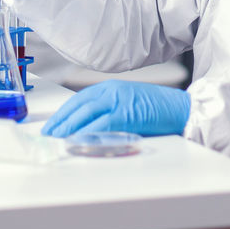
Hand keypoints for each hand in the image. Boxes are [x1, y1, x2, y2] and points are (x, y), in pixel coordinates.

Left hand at [43, 80, 190, 137]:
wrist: (182, 108)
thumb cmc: (159, 109)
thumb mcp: (129, 104)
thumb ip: (109, 112)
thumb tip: (87, 129)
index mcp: (111, 87)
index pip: (79, 100)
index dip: (64, 113)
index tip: (52, 125)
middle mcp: (112, 90)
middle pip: (78, 106)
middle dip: (60, 122)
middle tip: (48, 135)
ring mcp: (118, 100)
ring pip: (85, 114)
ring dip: (68, 129)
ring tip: (56, 140)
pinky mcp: (125, 113)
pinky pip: (100, 124)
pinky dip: (86, 133)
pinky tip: (76, 141)